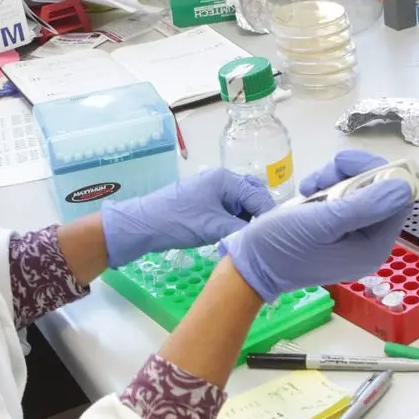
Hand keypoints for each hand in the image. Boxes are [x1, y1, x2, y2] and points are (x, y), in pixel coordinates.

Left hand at [102, 169, 275, 268]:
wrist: (143, 225)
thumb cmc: (179, 222)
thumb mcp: (215, 228)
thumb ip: (242, 229)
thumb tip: (262, 236)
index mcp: (225, 180)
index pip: (258, 195)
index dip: (268, 215)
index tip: (274, 236)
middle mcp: (220, 180)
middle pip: (251, 195)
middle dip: (259, 214)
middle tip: (263, 236)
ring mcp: (210, 189)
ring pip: (239, 203)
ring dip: (246, 219)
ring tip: (249, 238)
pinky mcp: (203, 201)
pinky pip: (227, 208)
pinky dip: (234, 220)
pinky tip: (234, 235)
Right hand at [221, 151, 415, 300]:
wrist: (249, 265)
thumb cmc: (282, 246)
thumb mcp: (322, 223)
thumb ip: (364, 206)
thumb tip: (404, 187)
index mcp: (373, 247)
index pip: (397, 200)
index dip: (379, 175)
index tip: (348, 165)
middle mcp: (368, 244)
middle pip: (379, 193)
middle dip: (352, 176)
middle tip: (324, 174)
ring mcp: (351, 239)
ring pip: (358, 192)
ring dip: (335, 180)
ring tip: (309, 187)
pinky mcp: (335, 232)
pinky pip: (342, 200)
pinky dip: (326, 190)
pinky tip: (307, 193)